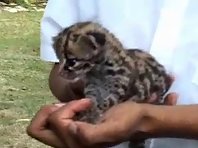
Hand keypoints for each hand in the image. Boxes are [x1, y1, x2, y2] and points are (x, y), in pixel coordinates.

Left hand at [47, 93, 176, 147]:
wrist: (136, 120)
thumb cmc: (127, 121)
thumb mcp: (114, 127)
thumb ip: (92, 134)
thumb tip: (72, 128)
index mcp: (80, 145)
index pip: (57, 123)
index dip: (70, 108)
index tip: (87, 103)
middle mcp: (69, 145)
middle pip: (38, 129)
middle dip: (51, 111)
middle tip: (70, 104)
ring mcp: (68, 139)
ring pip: (42, 125)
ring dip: (54, 110)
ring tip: (73, 105)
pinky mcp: (71, 132)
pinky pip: (51, 122)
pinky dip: (58, 111)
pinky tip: (73, 107)